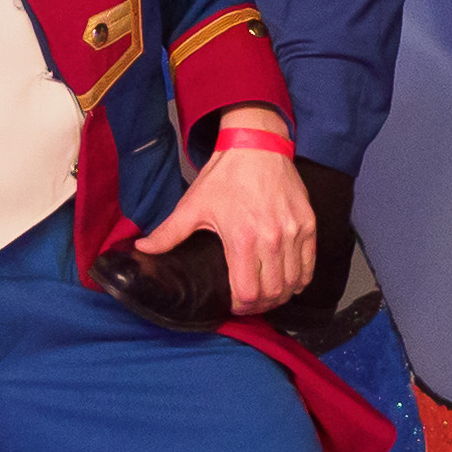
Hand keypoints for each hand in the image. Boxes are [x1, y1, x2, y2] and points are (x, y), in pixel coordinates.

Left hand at [130, 117, 315, 313]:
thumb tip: (141, 250)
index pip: (248, 293)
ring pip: (293, 283)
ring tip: (267, 293)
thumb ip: (167, 233)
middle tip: (249, 302)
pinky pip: (309, 265)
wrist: (257, 144)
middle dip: (260, 305)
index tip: (232, 302)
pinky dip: (300, 279)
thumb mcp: (193, 204)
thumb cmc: (225, 175)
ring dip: (280, 295)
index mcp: (243, 238)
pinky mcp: (309, 224)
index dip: (239, 306)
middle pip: (272, 293)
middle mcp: (273, 239)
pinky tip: (287, 280)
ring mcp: (294, 232)